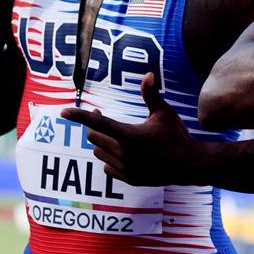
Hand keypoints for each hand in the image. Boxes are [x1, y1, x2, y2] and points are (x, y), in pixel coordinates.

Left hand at [60, 73, 203, 185]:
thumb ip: (151, 94)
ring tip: (114, 135)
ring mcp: (125, 168)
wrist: (189, 165)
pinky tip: (121, 153)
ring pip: (99, 152)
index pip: (98, 123)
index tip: (64, 112)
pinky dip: (109, 159)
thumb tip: (148, 74)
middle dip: (94, 125)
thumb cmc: (176, 135)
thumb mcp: (164, 113)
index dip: (79, 116)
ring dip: (101, 142)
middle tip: (100, 115)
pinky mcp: (128, 179)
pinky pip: (107, 167)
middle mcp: (124, 153)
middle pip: (94, 137)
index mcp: (129, 135)